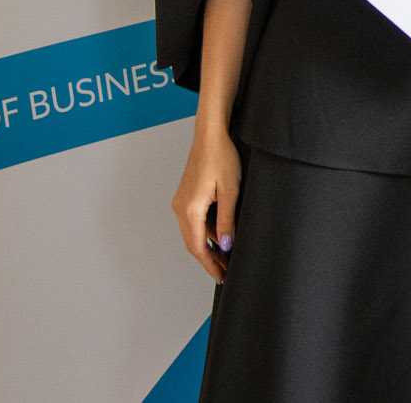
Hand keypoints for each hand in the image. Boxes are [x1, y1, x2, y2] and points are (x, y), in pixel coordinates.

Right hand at [171, 126, 240, 282]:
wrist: (211, 134)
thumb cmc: (222, 158)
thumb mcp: (230, 191)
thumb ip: (227, 221)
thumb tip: (225, 246)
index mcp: (189, 209)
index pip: (199, 247)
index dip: (211, 264)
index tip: (223, 277)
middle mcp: (180, 208)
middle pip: (193, 243)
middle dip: (210, 259)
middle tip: (226, 272)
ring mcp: (181, 201)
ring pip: (194, 233)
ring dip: (208, 246)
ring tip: (227, 257)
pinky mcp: (186, 196)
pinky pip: (195, 221)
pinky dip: (206, 232)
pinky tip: (221, 236)